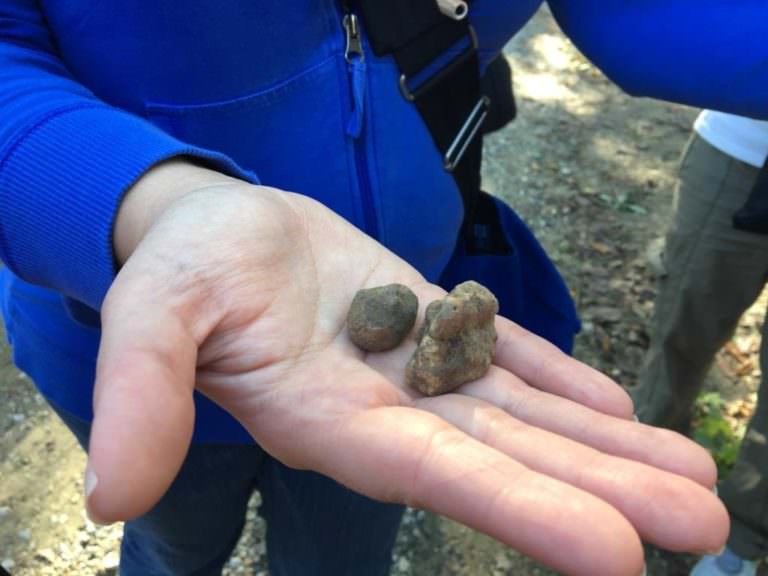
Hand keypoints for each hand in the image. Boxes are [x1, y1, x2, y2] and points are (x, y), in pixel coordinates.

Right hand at [86, 163, 727, 575]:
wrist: (218, 225)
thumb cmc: (183, 268)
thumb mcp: (147, 315)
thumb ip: (139, 393)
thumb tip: (109, 493)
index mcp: (327, 418)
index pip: (434, 475)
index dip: (521, 510)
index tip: (616, 556)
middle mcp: (386, 406)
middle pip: (505, 455)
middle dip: (599, 491)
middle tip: (700, 526)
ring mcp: (417, 362)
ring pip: (521, 411)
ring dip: (605, 444)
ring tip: (690, 479)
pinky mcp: (431, 315)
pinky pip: (506, 352)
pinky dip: (563, 380)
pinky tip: (618, 406)